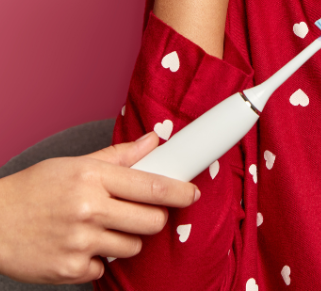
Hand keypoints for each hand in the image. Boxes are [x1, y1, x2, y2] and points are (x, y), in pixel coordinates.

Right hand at [0, 132, 197, 283]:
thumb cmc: (35, 188)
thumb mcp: (76, 164)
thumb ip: (119, 156)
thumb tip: (154, 142)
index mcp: (93, 178)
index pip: (152, 186)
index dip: (180, 192)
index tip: (193, 194)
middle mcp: (89, 209)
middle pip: (151, 220)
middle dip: (154, 217)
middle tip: (142, 212)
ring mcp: (79, 242)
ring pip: (133, 246)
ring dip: (127, 239)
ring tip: (103, 227)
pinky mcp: (69, 270)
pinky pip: (104, 268)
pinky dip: (98, 259)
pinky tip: (80, 245)